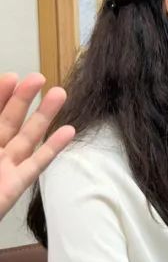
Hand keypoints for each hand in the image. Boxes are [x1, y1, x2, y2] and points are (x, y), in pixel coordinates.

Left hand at [0, 73, 74, 219]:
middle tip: (38, 79)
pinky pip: (37, 163)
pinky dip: (53, 148)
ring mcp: (5, 167)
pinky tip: (68, 131)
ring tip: (59, 94)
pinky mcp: (16, 184)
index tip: (12, 77)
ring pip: (27, 137)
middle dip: (23, 99)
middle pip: (9, 120)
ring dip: (44, 116)